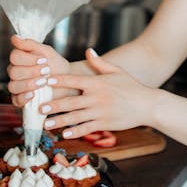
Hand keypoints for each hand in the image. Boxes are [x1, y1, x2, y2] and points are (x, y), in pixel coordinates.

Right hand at [7, 35, 71, 106]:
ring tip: (44, 82)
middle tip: (47, 71)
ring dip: (29, 84)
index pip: (14, 57)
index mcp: (20, 59)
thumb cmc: (55, 65)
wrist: (67, 81)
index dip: (28, 59)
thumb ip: (30, 44)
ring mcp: (17, 86)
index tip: (44, 60)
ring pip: (13, 86)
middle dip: (31, 71)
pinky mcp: (21, 100)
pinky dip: (24, 97)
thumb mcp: (46, 52)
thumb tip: (14, 37)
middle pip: (13, 72)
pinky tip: (33, 94)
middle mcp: (16, 72)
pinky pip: (16, 100)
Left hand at [41, 49, 157, 137]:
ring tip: (46, 124)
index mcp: (98, 83)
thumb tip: (88, 51)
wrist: (147, 104)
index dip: (59, 81)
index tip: (45, 81)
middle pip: (71, 101)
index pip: (74, 80)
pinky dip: (74, 132)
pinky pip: (86, 129)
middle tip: (39, 107)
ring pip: (75, 117)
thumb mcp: (116, 71)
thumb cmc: (131, 86)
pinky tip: (64, 134)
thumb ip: (100, 63)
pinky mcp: (105, 124)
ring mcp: (100, 112)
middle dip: (54, 105)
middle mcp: (97, 97)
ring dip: (60, 121)